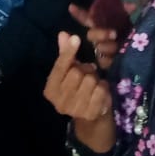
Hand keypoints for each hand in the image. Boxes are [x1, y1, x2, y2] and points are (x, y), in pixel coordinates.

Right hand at [44, 34, 114, 151]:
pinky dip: (103, 88)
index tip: (76, 38)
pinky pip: (101, 90)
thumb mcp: (69, 73)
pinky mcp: (91, 114)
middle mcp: (59, 102)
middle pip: (77, 72)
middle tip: (88, 72)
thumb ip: (65, 54)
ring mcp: (75, 110)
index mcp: (51, 90)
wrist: (90, 121)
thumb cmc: (77, 90)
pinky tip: (100, 92)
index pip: (59, 67)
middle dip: (85, 69)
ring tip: (94, 83)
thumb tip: (63, 34)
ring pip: (90, 80)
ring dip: (96, 79)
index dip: (68, 52)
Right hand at [68, 2, 126, 71]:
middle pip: (91, 35)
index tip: (71, 7)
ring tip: (119, 46)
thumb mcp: (127, 21)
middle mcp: (98, 37)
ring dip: (109, 47)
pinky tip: (116, 57)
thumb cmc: (129, 33)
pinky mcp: (105, 63)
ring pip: (99, 48)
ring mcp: (100, 51)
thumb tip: (132, 5)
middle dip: (101, 34)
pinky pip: (104, 62)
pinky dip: (110, 59)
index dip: (79, 13)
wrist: (138, 53)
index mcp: (101, 25)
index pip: (87, 18)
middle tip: (114, 34)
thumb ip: (126, 12)